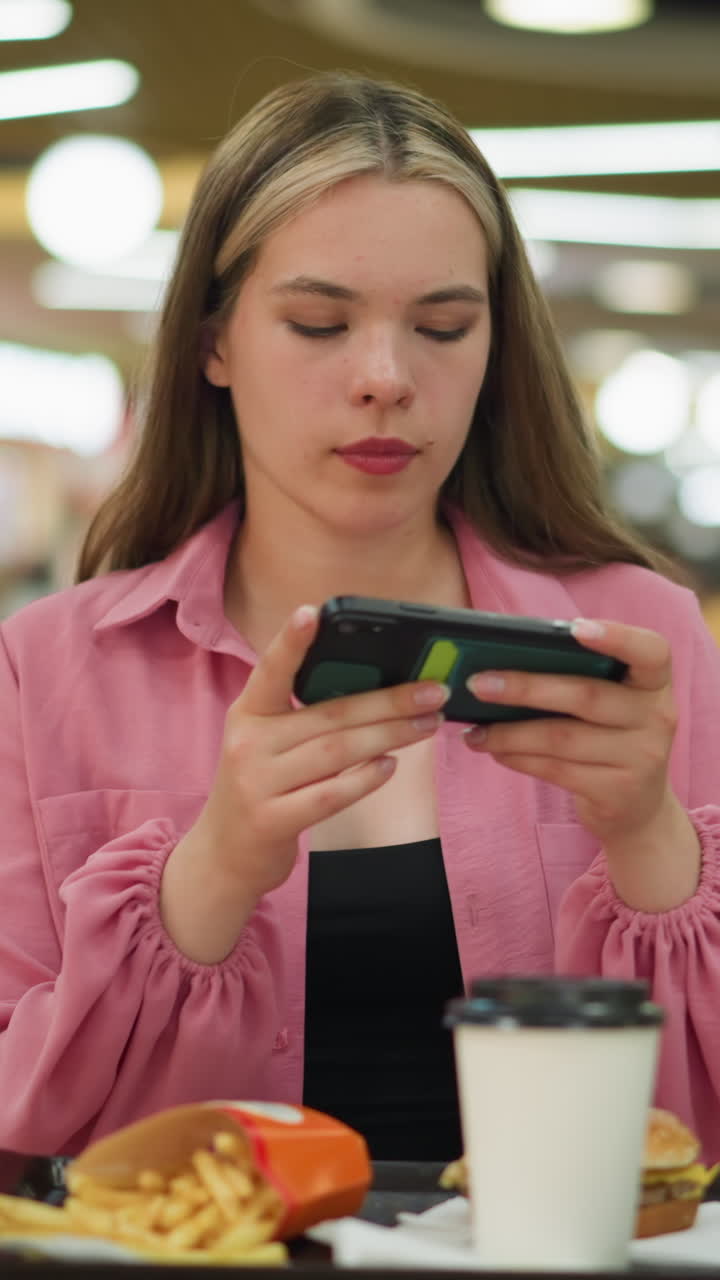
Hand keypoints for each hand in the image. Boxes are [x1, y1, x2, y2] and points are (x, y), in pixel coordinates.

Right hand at [191, 605, 447, 899]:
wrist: (224, 855)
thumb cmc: (260, 788)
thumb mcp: (267, 744)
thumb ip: (303, 717)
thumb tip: (374, 691)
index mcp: (247, 714)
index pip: (271, 671)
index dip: (291, 641)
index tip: (314, 611)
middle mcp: (249, 743)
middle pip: (329, 714)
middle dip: (388, 700)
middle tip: (433, 690)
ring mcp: (258, 783)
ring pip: (337, 751)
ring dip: (390, 735)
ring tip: (428, 724)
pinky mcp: (273, 820)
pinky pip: (330, 794)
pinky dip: (364, 779)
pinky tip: (390, 766)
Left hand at [463, 618, 680, 850]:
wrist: (638, 807)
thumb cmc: (611, 738)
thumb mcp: (613, 703)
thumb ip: (578, 676)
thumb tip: (502, 662)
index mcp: (654, 683)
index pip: (650, 651)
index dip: (616, 637)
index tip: (575, 628)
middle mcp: (656, 717)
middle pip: (586, 696)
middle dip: (525, 688)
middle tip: (479, 684)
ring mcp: (640, 757)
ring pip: (562, 738)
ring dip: (509, 733)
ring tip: (475, 730)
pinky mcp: (617, 792)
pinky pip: (556, 770)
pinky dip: (518, 758)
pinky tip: (495, 750)